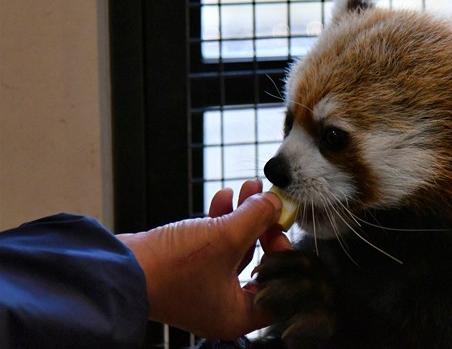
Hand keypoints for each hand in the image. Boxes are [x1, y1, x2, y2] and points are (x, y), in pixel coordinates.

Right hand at [116, 179, 291, 339]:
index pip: (277, 287)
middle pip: (257, 262)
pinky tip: (223, 197)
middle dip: (261, 225)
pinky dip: (220, 221)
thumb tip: (275, 202)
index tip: (279, 228)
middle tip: (267, 201)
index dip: (283, 255)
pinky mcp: (188, 270)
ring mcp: (204, 287)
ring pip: (234, 248)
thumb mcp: (225, 237)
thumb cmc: (171, 267)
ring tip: (248, 187)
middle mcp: (222, 305)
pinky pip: (214, 245)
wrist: (118, 267)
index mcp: (237, 314)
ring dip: (241, 216)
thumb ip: (256, 218)